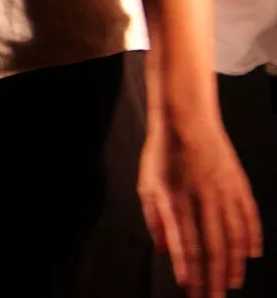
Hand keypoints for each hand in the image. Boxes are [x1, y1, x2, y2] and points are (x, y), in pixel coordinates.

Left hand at [139, 113, 262, 297]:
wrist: (186, 118)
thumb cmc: (162, 153)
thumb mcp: (147, 183)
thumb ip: (154, 219)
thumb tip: (161, 250)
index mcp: (175, 198)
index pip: (184, 241)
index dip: (187, 267)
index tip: (188, 287)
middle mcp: (201, 197)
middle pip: (211, 246)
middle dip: (211, 276)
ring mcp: (223, 191)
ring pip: (233, 235)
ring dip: (233, 263)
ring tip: (231, 283)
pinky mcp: (238, 184)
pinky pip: (249, 216)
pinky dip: (251, 237)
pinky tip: (250, 255)